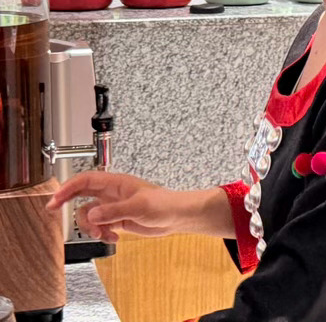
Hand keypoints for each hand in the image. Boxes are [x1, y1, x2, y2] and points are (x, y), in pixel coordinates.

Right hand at [47, 172, 214, 242]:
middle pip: (81, 195)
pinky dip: (102, 234)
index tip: (55, 198)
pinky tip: (114, 237)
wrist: (178, 217)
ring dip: (91, 227)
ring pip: (89, 216)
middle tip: (53, 210)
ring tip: (103, 234)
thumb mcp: (139, 207)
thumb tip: (92, 215)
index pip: (85, 181)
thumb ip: (114, 211)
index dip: (68, 187)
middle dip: (67, 203)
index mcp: (116, 183)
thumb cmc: (165, 204)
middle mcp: (112, 194)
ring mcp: (114, 207)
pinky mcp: (118, 220)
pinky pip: (100, 227)